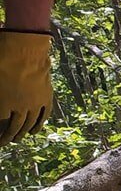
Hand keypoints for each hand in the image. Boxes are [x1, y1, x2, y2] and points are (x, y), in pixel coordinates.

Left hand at [0, 30, 53, 144]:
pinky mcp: (45, 96)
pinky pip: (43, 115)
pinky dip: (39, 124)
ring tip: (17, 139)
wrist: (25, 47)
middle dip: (7, 137)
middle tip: (4, 143)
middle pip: (14, 128)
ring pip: (29, 124)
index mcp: (2, 104)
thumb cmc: (2, 59)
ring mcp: (34, 102)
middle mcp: (20, 107)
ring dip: (22, 133)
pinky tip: (34, 131)